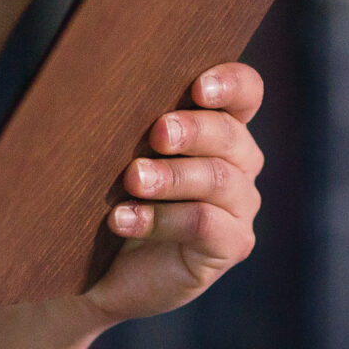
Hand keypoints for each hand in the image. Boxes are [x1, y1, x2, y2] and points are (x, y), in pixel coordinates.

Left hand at [81, 63, 264, 324]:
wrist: (103, 265)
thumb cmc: (116, 189)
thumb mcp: (125, 148)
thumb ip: (133, 117)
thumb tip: (102, 84)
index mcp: (222, 124)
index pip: (246, 91)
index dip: (229, 83)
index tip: (197, 87)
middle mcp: (240, 161)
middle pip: (230, 134)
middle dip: (193, 130)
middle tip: (157, 133)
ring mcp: (240, 205)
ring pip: (218, 179)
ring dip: (171, 176)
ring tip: (131, 179)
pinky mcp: (230, 244)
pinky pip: (204, 224)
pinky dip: (160, 219)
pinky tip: (121, 218)